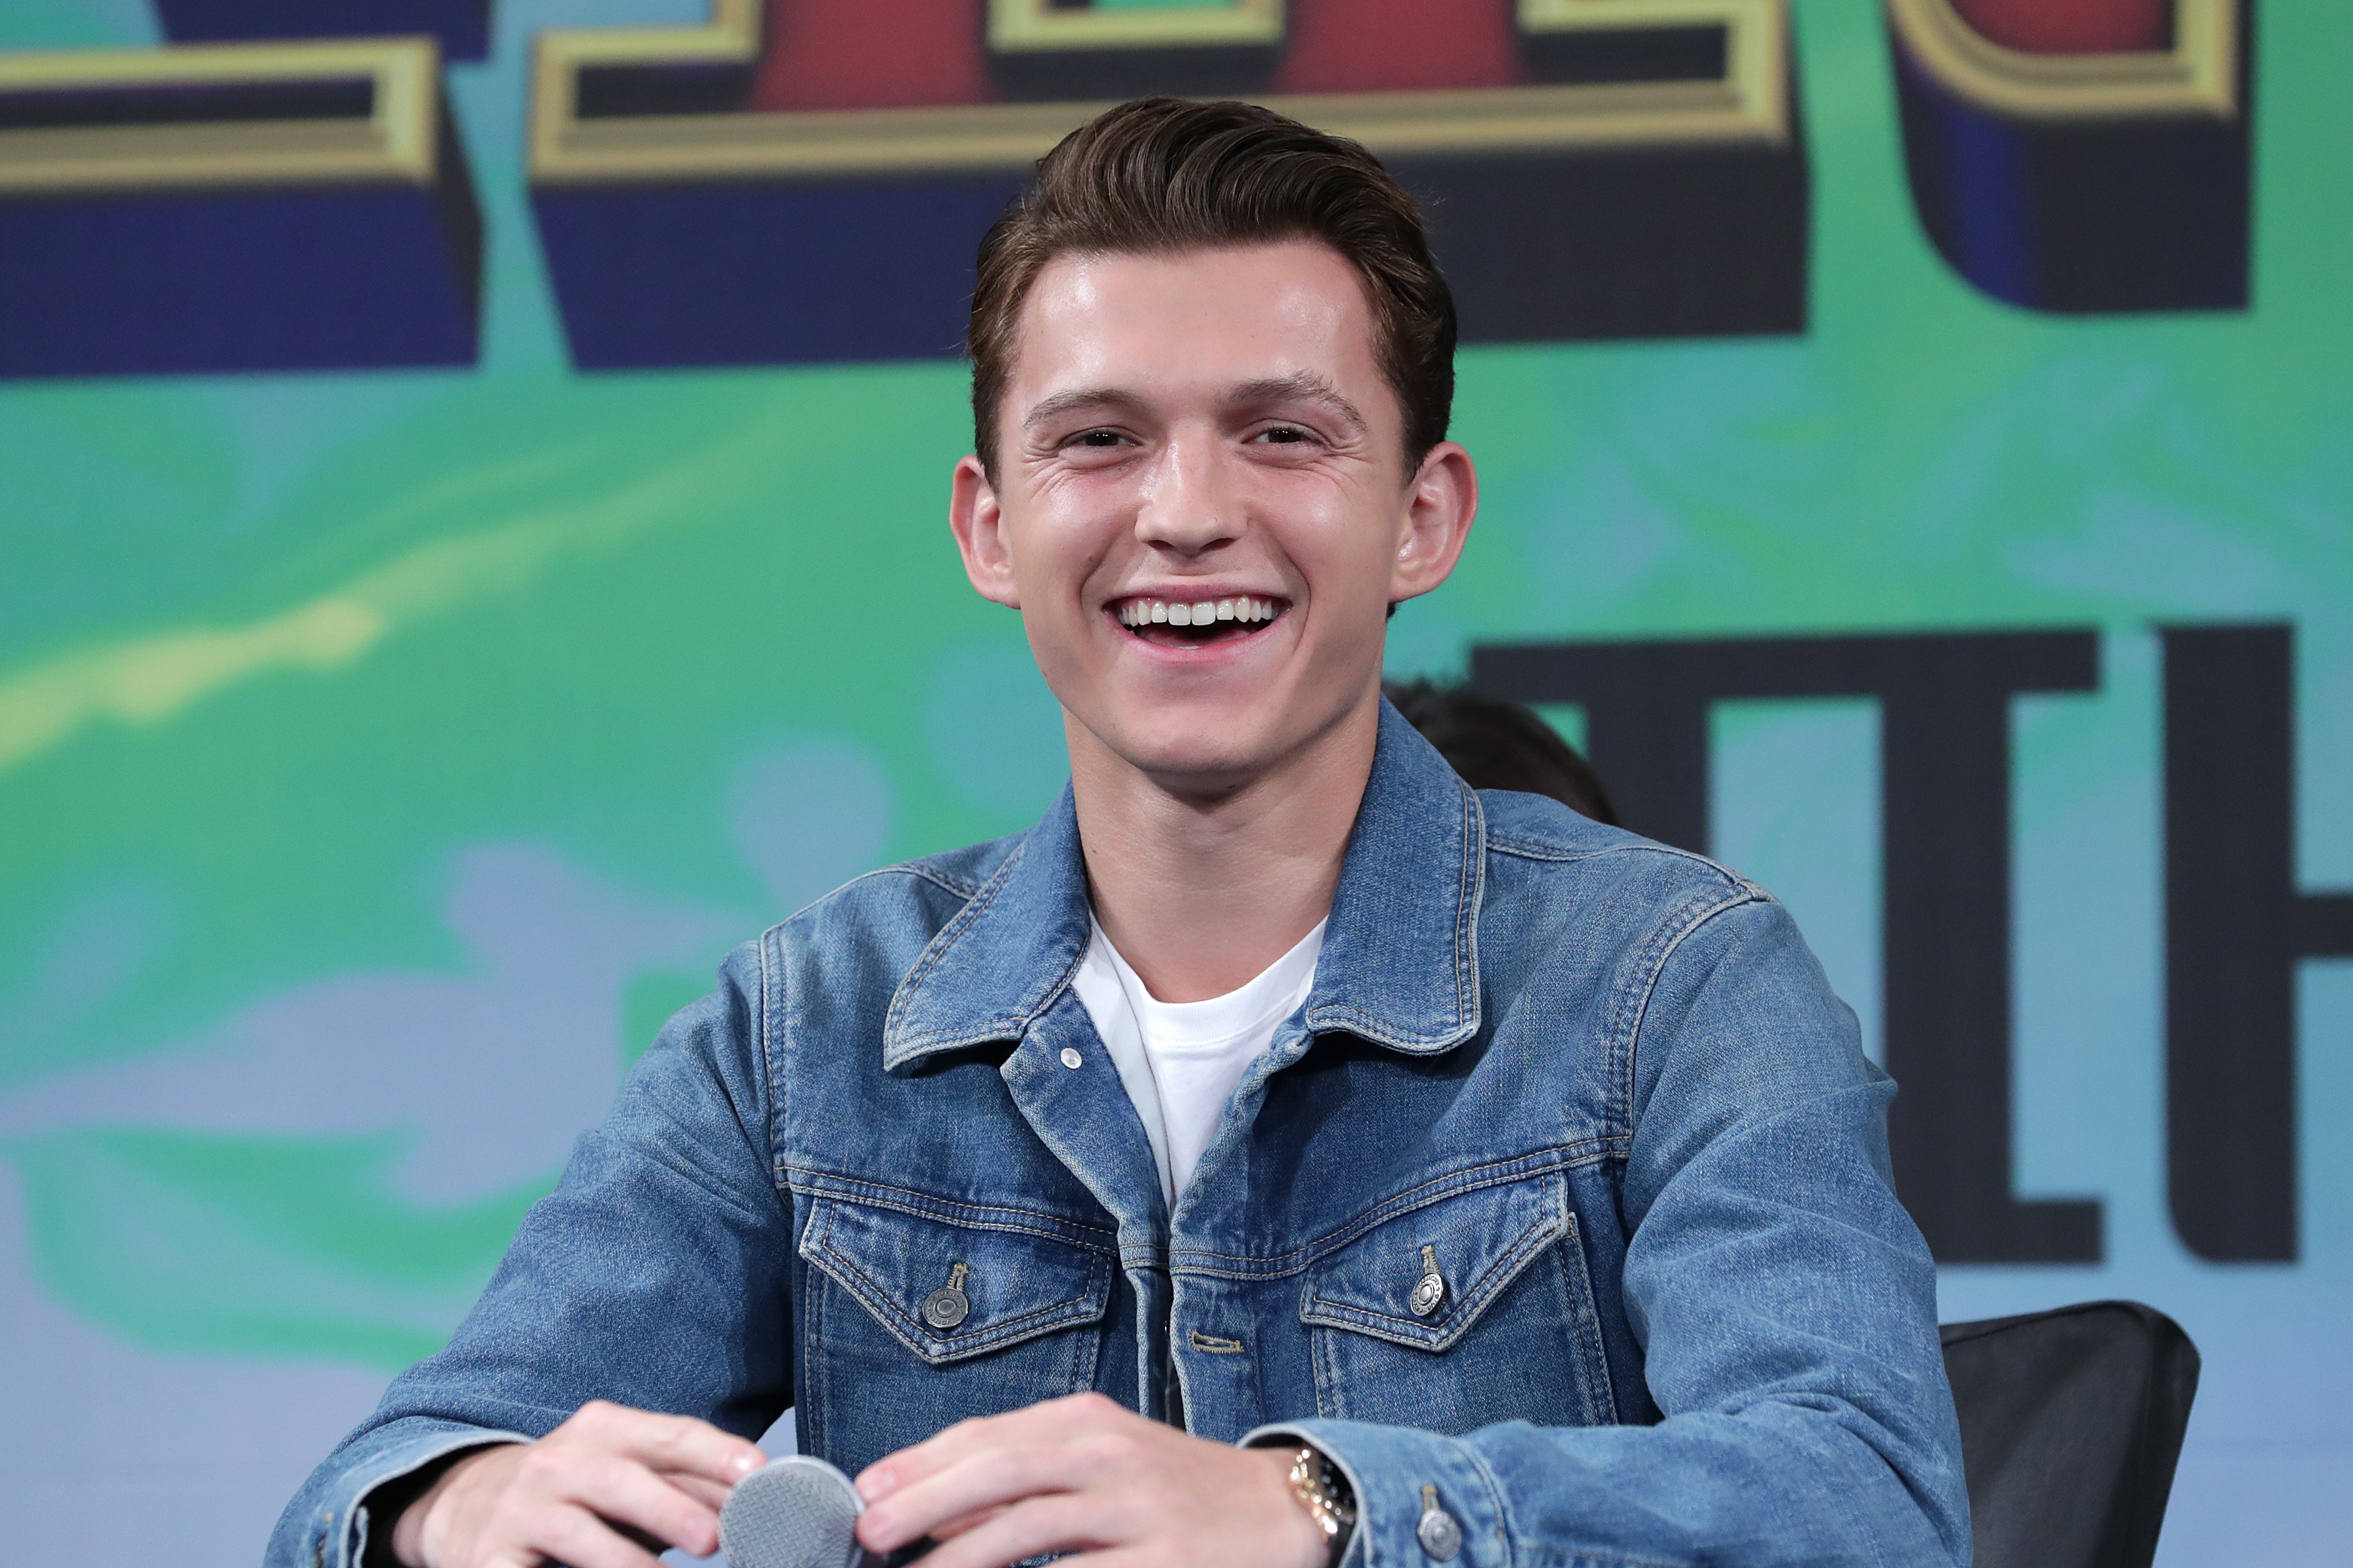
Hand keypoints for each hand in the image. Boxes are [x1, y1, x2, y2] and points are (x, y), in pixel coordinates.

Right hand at [390, 1400, 766, 1567]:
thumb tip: (760, 1501)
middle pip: (618, 1480)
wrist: (466, 1500)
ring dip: (622, 1562)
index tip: (757, 1473)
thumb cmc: (576, 1490)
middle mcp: (559, 1461)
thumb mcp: (629, 1472)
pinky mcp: (489, 1557)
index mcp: (604, 1430)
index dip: (715, 1453)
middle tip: (714, 1539)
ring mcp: (520, 1509)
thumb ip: (690, 1485)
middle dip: (668, 1509)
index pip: (669, 1435)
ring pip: (573, 1533)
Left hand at [852, 1391, 1327, 1567]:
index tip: (867, 1490)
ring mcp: (1137, 1507)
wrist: (1284, 1510)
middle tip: (868, 1530)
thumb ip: (1032, 1473)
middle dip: (925, 1500)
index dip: (921, 1462)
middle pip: (999, 1469)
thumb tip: (938, 1514)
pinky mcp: (1163, 1562)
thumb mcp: (1107, 1458)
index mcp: (1088, 1422)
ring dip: (959, 1558)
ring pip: (1028, 1526)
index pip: (987, 1434)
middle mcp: (1109, 1453)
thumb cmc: (1178, 1489)